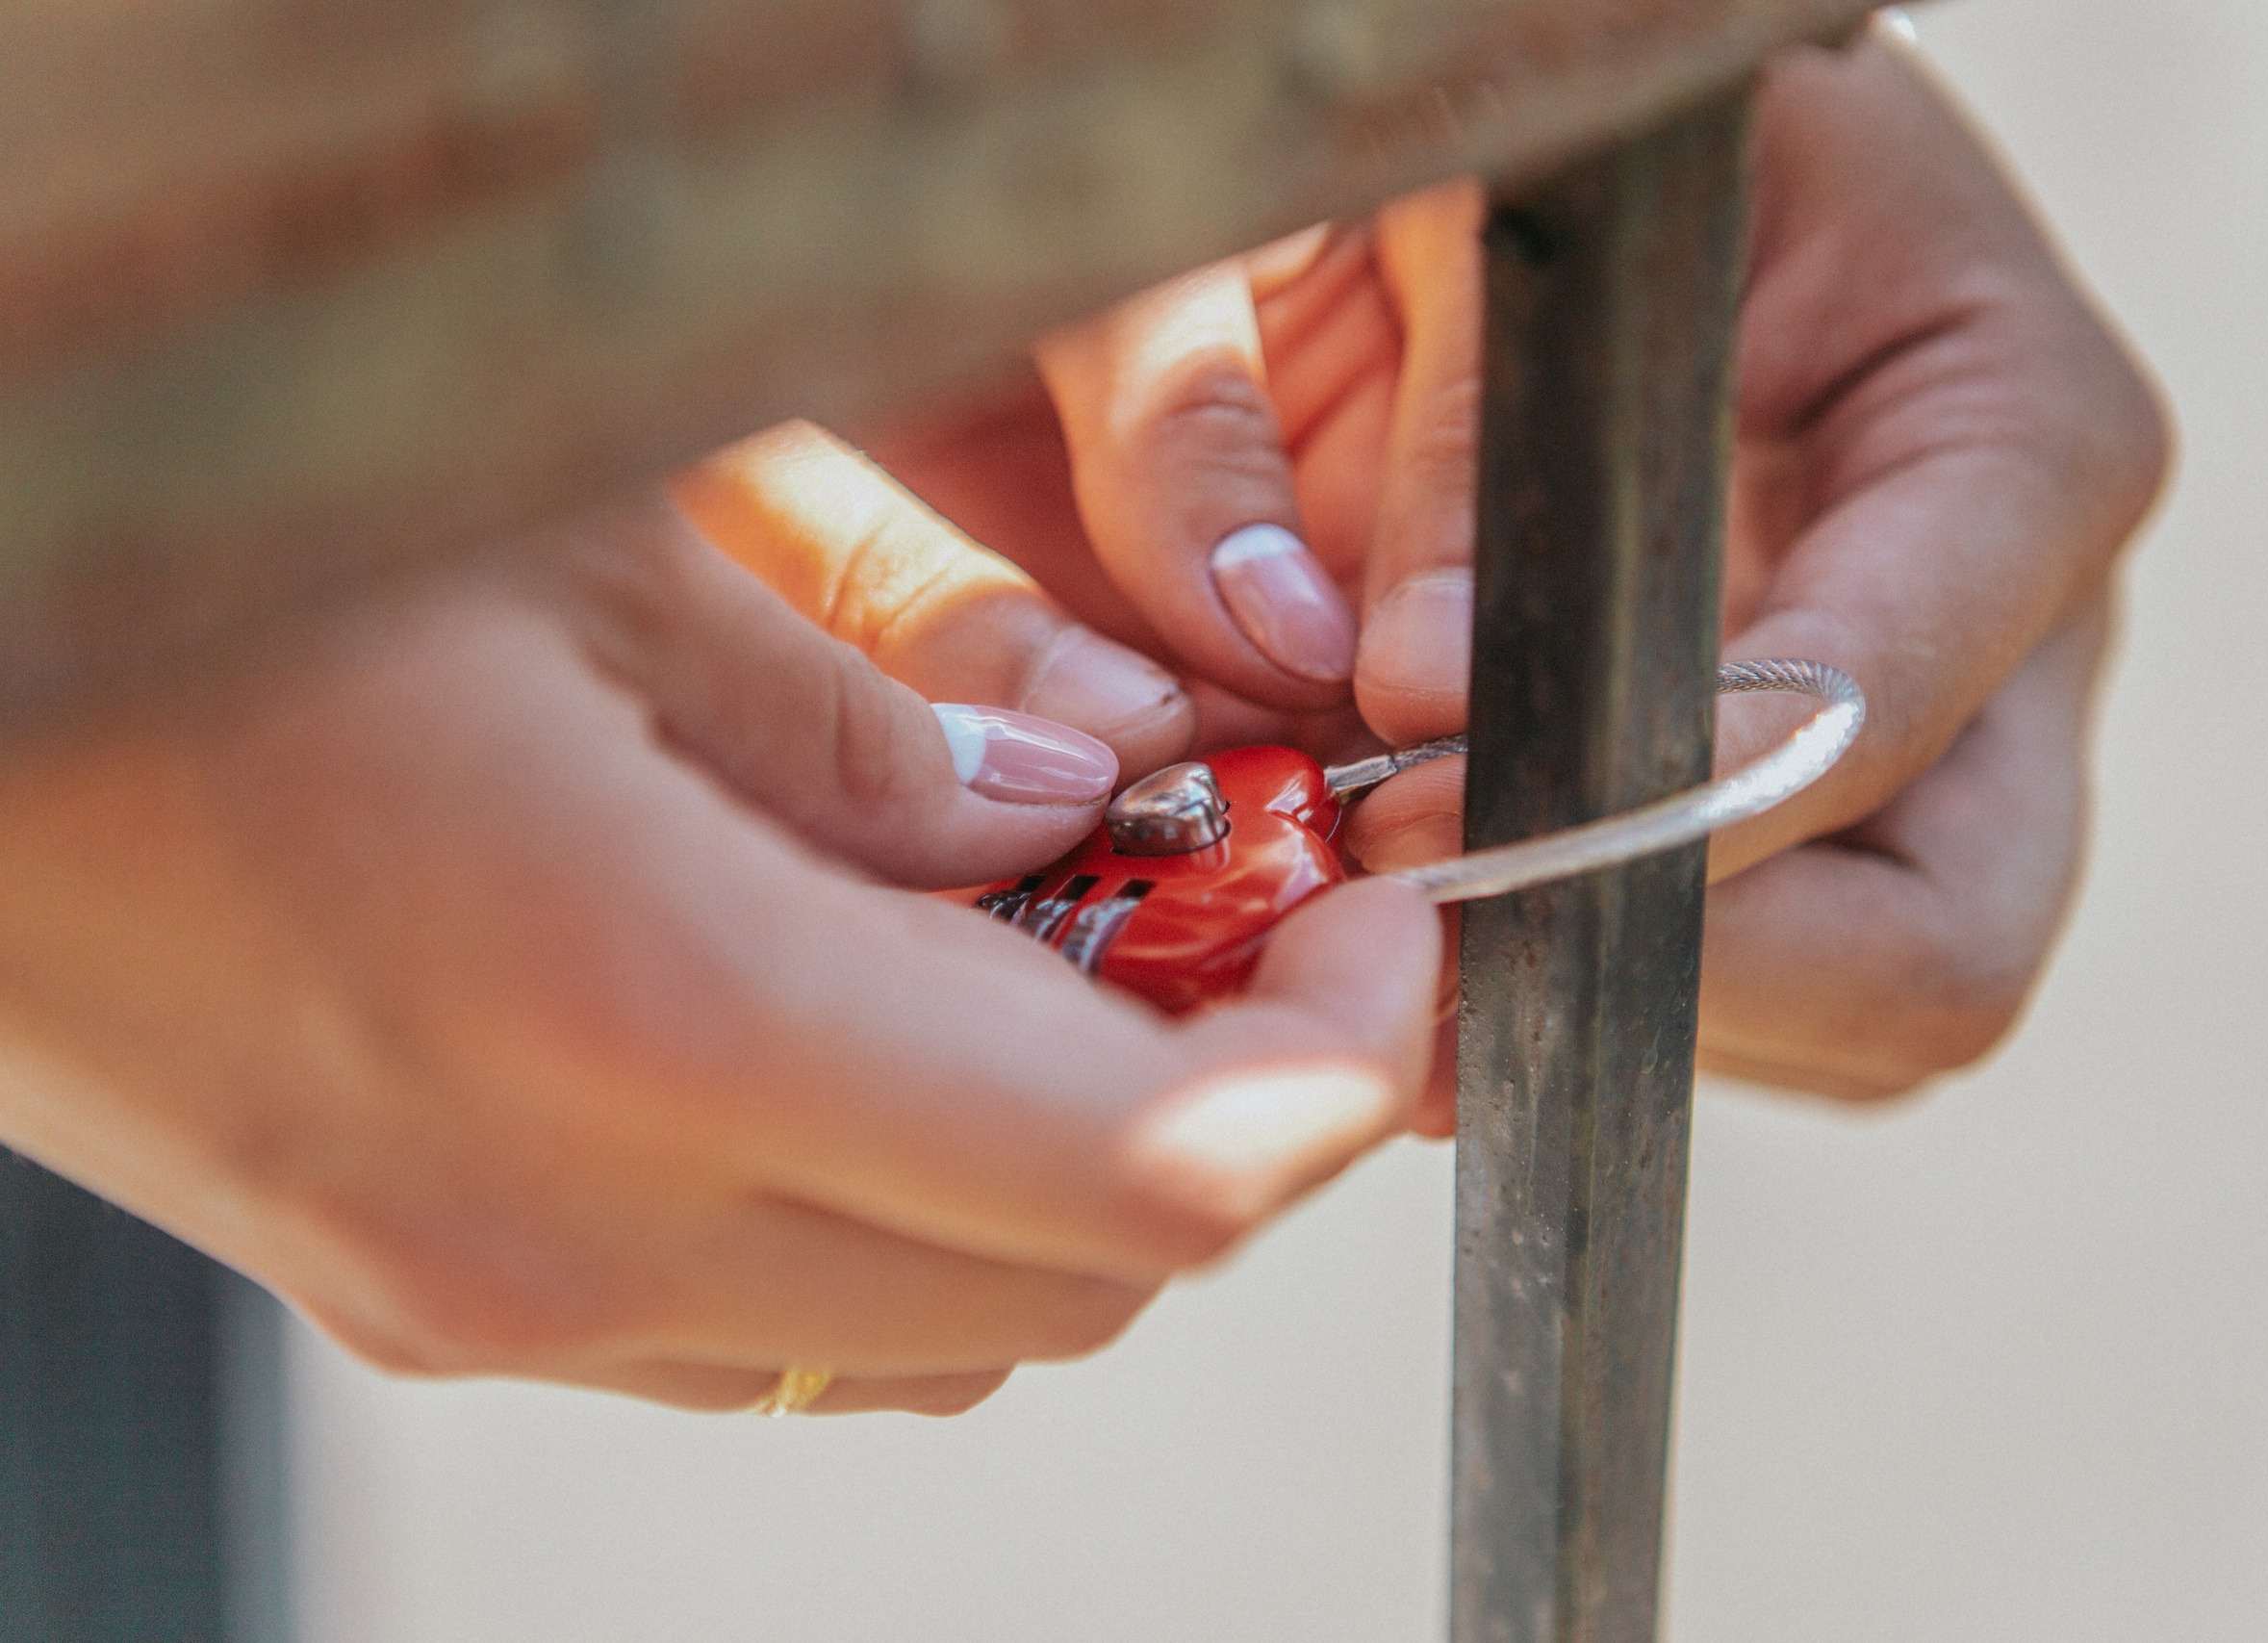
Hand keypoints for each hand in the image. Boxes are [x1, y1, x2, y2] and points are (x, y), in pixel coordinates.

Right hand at [0, 469, 1438, 1413]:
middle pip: (1074, 1282)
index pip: (1140, 1172)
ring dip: (1082, 1180)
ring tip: (1100, 970)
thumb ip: (871, 717)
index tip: (1389, 941)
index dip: (1331, 1067)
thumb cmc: (207, 556)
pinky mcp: (446, 1298)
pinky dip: (915, 1220)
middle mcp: (581, 1225)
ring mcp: (503, 1298)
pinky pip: (783, 1338)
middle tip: (1276, 923)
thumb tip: (1069, 803)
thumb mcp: (582, 539)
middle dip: (1237, 1111)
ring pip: (941, 1339)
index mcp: (643, 1010)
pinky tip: (906, 1040)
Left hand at [870, 29, 2169, 1104]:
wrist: (1638, 158)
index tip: (1428, 813)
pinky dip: (1585, 989)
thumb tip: (1416, 694)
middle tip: (1428, 939)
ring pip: (1834, 1014)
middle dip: (1665, 983)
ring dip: (1607, 1002)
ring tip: (1402, 911)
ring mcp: (1942, 743)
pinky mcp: (1839, 805)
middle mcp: (2015, 631)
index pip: (1886, 725)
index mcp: (2011, 443)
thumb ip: (1459, 430)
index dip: (1652, 815)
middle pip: (1926, 961)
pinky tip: (1435, 907)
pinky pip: (1749, 988)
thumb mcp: (1512, 212)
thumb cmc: (1594, 139)